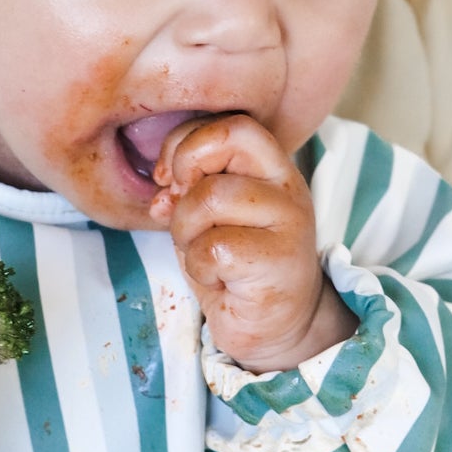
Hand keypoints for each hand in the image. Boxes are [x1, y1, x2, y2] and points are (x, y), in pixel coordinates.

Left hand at [151, 115, 356, 373]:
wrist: (276, 326)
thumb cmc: (237, 268)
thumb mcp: (204, 220)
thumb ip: (185, 192)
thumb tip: (163, 191)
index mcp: (270, 168)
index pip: (230, 125)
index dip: (186, 144)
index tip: (169, 179)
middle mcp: (287, 186)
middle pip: (222, 147)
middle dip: (184, 181)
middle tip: (185, 217)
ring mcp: (289, 222)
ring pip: (210, 198)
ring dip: (187, 232)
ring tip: (205, 256)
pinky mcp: (279, 261)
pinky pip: (212, 249)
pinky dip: (200, 268)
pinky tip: (219, 280)